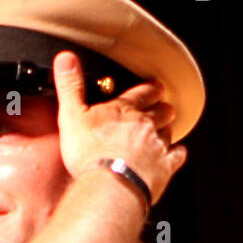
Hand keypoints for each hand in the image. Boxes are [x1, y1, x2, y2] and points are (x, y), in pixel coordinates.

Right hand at [53, 51, 186, 206]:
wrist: (109, 184)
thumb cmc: (90, 153)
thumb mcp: (71, 115)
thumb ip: (70, 86)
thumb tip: (65, 58)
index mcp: (124, 111)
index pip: (141, 93)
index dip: (149, 89)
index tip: (154, 87)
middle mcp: (145, 125)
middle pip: (160, 111)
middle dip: (162, 108)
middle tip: (164, 106)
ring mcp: (156, 146)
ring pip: (169, 132)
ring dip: (167, 130)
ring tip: (165, 131)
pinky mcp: (164, 167)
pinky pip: (177, 157)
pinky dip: (177, 154)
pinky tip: (176, 154)